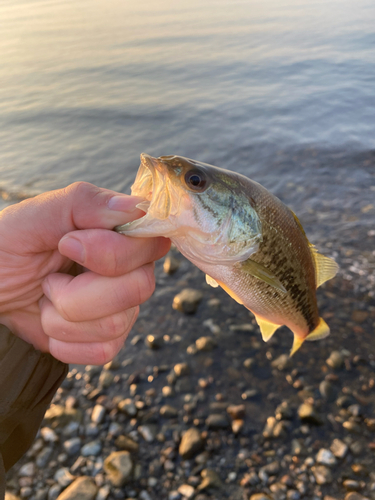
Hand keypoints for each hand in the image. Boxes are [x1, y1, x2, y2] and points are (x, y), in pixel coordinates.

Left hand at [0, 182, 169, 363]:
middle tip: (49, 278)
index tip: (67, 245)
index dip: (112, 252)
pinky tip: (51, 322)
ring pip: (117, 324)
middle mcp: (131, 267)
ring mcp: (122, 304)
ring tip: (47, 297)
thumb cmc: (10, 244)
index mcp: (121, 231)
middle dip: (79, 291)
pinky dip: (65, 341)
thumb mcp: (38, 214)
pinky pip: (104, 351)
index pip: (151, 242)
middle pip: (140, 287)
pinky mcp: (108, 337)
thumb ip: (87, 203)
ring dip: (63, 316)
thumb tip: (138, 207)